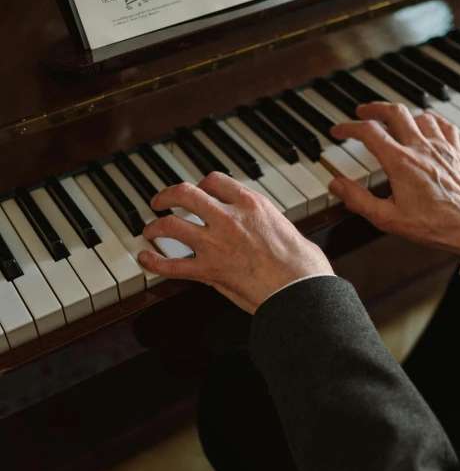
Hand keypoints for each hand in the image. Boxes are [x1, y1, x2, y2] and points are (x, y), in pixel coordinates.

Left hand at [138, 173, 332, 313]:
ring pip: (171, 225)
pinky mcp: (209, 271)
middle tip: (160, 201)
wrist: (300, 289)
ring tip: (150, 230)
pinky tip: (146, 259)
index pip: (215, 180)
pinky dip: (154, 261)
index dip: (201, 184)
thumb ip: (266, 222)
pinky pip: (171, 265)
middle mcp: (229, 218)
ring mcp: (215, 244)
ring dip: (155, 226)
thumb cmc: (302, 264)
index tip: (198, 191)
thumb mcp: (285, 227)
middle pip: (185, 194)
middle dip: (168, 195)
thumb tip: (265, 226)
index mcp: (251, 204)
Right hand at [329, 102, 459, 255]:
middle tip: (362, 112)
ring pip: (419, 116)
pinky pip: (443, 124)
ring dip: (401, 116)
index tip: (339, 131)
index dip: (349, 128)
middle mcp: (420, 148)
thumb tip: (336, 185)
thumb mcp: (387, 218)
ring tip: (391, 122)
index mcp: (400, 162)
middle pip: (394, 112)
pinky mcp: (455, 151)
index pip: (369, 132)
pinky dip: (430, 120)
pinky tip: (424, 125)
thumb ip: (358, 200)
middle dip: (374, 108)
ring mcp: (440, 147)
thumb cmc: (432, 225)